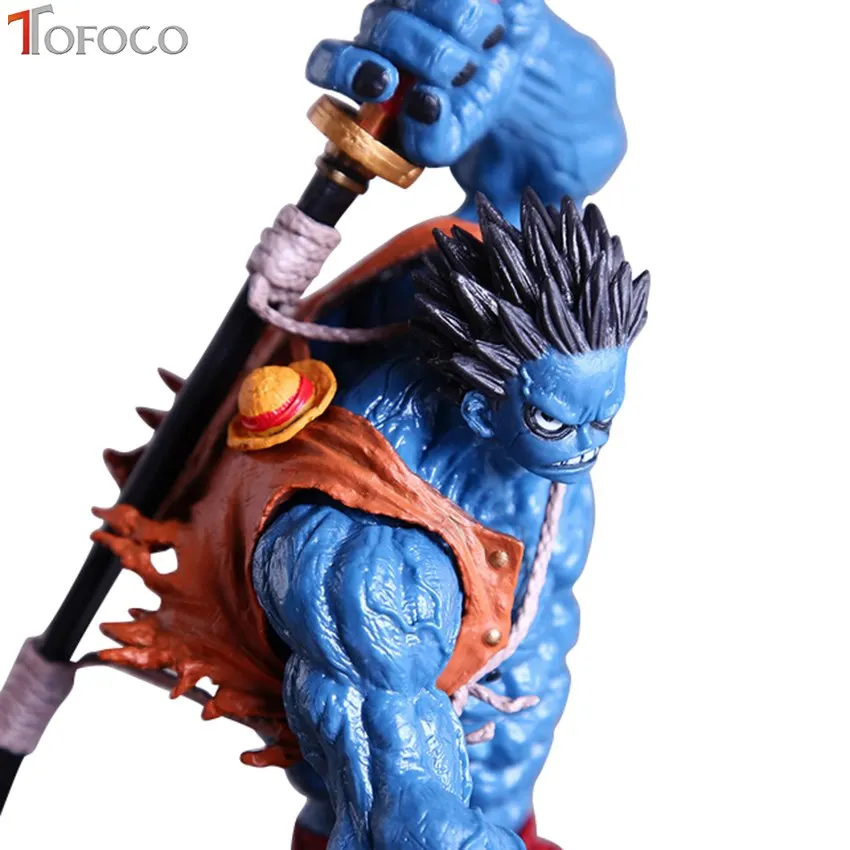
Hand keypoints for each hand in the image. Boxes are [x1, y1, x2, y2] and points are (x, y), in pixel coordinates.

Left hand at [307, 0, 545, 167]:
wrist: (517, 84)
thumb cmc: (468, 109)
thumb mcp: (450, 141)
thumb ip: (430, 142)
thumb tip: (425, 112)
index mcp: (368, 72)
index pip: (330, 62)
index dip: (348, 70)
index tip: (383, 85)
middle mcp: (386, 30)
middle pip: (383, 27)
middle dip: (426, 54)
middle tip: (459, 74)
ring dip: (459, 25)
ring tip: (485, 50)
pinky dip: (483, 8)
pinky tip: (496, 29)